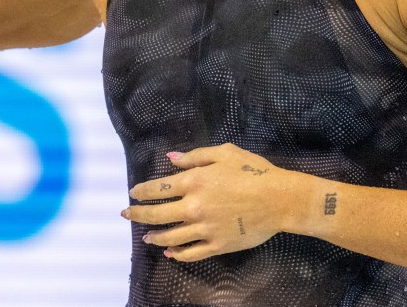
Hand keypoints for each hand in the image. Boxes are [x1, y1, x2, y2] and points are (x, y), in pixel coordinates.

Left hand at [123, 143, 293, 261]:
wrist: (280, 199)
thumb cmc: (254, 171)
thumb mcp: (224, 153)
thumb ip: (195, 157)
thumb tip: (171, 158)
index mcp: (193, 182)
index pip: (158, 188)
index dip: (142, 191)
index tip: (132, 193)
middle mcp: (193, 206)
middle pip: (157, 214)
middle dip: (138, 214)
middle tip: (126, 214)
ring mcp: (204, 228)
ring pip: (171, 237)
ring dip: (154, 237)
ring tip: (145, 236)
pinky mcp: (217, 245)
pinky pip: (191, 253)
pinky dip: (177, 254)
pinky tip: (170, 253)